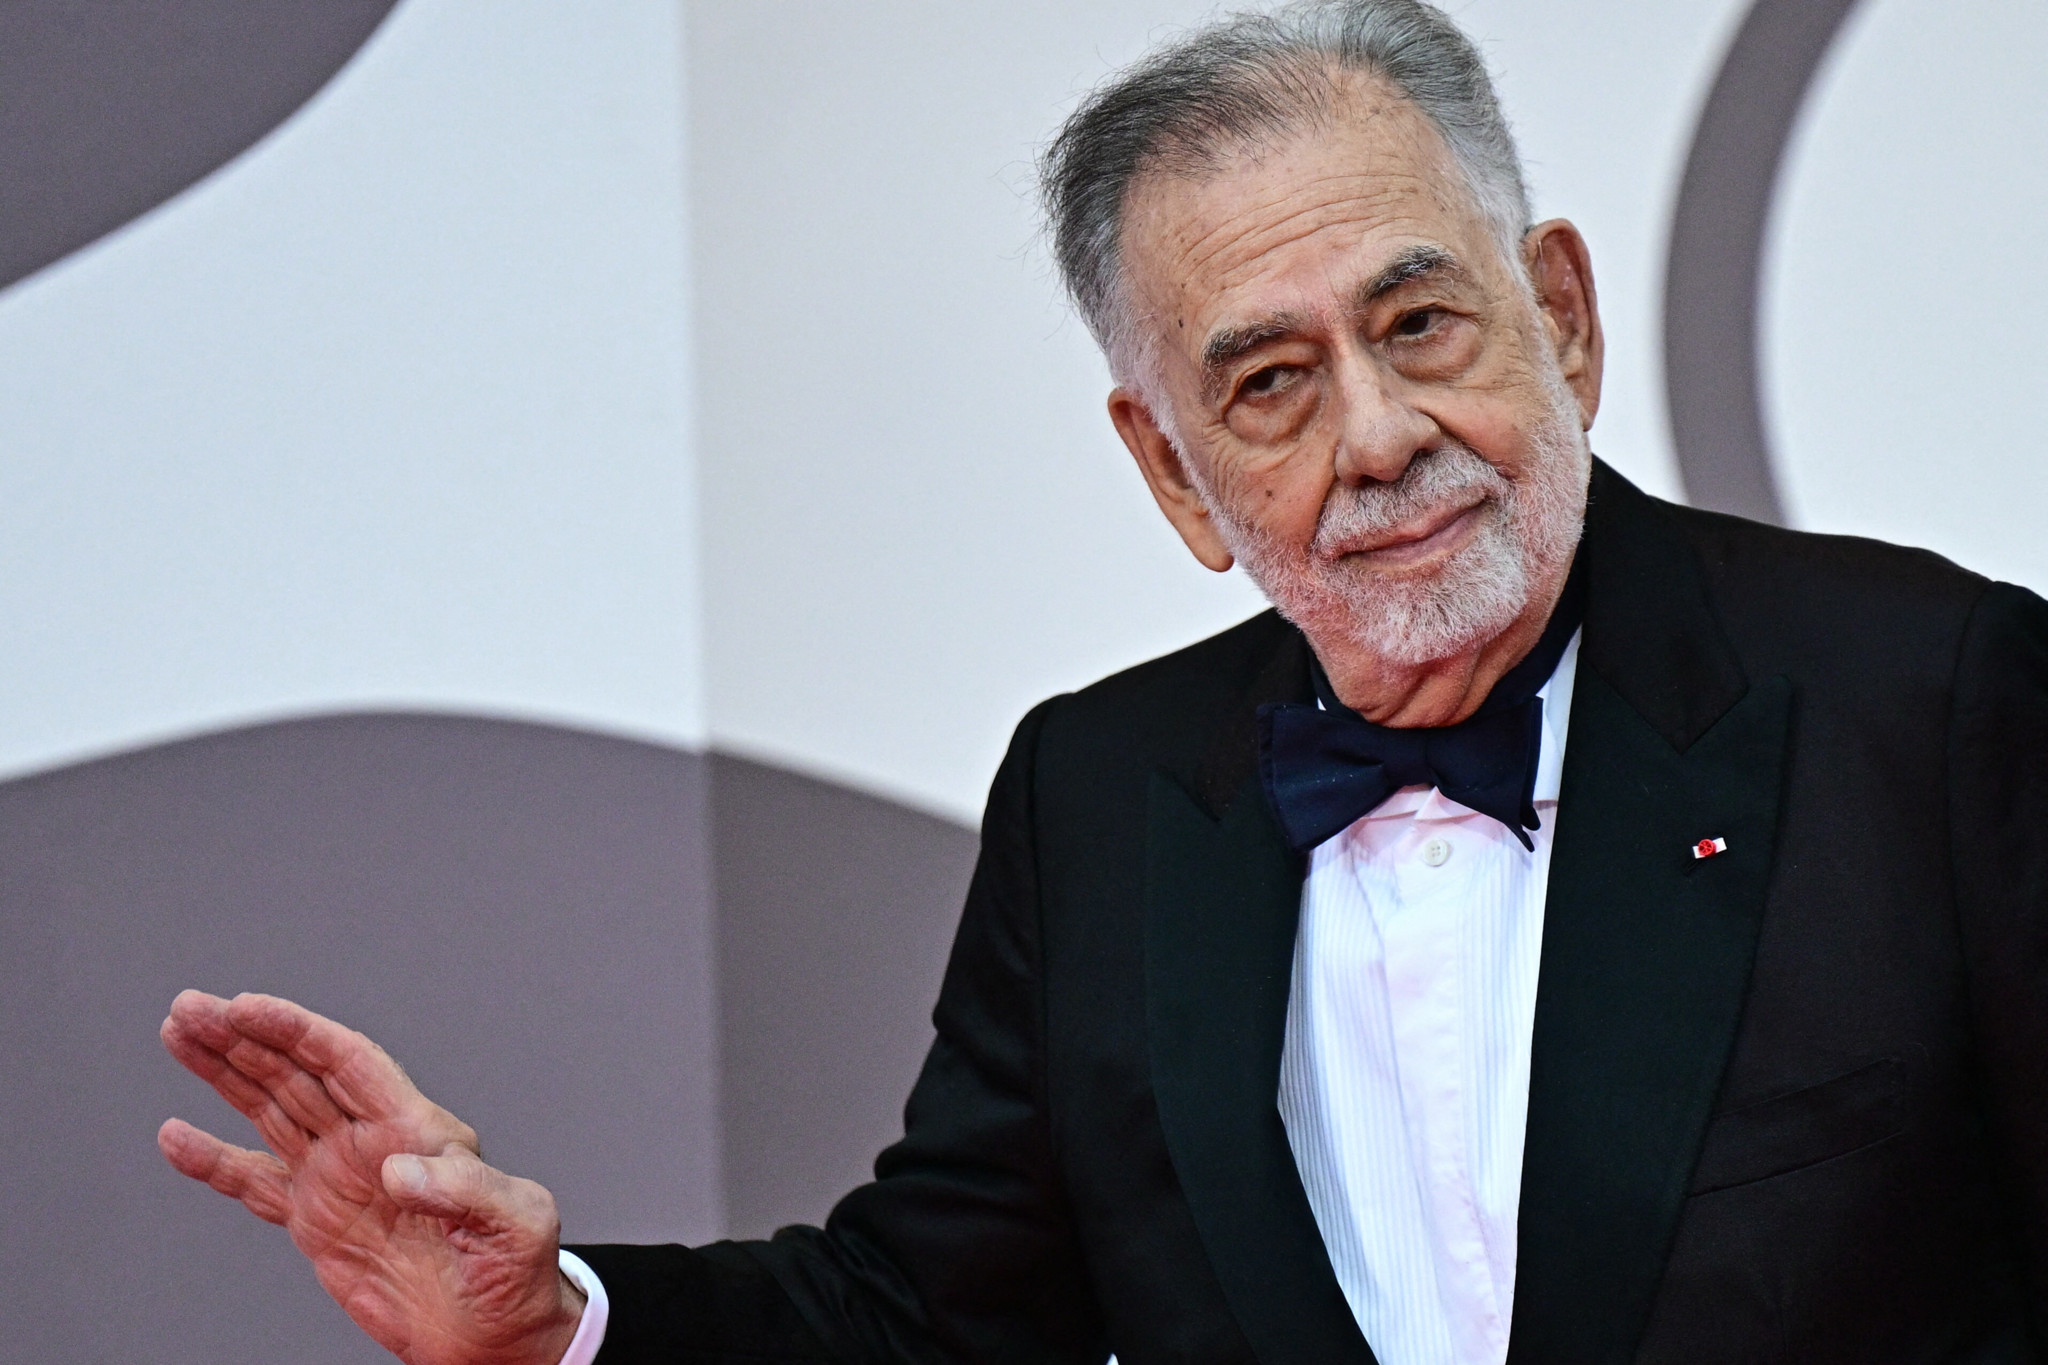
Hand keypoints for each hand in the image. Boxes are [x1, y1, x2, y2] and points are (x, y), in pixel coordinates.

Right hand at [158, 991, 584, 1364]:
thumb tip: (400, 1169)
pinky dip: (214, 1162)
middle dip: (244, 1038)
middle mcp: (373, 1142)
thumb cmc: (519, 1271)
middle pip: (298, 1073)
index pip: (348, 1062)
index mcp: (417, 1130)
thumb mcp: (515, 1223)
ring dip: (225, 1073)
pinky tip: (177, 1137)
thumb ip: (464, 1190)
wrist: (495, 1334)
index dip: (296, 1031)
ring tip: (180, 1034)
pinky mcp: (316, 1220)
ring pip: (272, 1110)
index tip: (247, 1009)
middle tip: (192, 1008)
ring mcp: (340, 1177)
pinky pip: (255, 1183)